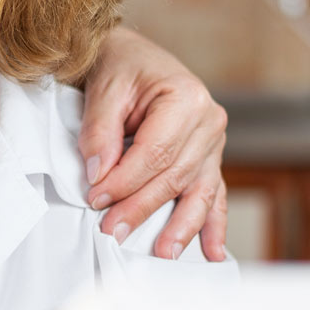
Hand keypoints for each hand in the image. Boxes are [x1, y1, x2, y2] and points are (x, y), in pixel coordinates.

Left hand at [78, 27, 228, 261]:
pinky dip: (213, 223)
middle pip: (174, 176)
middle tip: (113, 231)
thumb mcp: (104, 90)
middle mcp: (209, 120)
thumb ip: (100, 132)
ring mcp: (213, 141)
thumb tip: (98, 175)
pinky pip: (213, 193)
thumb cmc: (120, 68)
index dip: (125, 181)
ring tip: (164, 253)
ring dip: (181, 226)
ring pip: (197, 190)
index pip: (155, 153)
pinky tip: (213, 252)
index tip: (96, 199)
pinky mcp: (209, 157)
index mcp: (186, 98)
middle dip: (142, 207)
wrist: (132, 57)